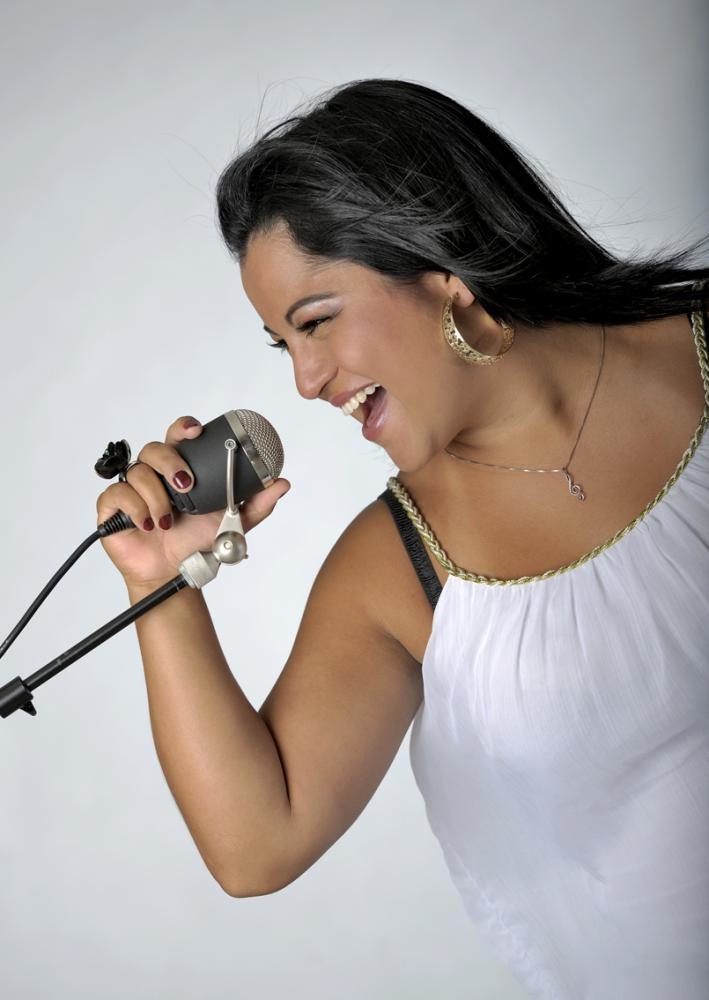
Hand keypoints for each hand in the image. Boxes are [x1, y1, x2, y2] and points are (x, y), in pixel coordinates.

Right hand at [97, 415, 290, 590]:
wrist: (175, 575)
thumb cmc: (197, 543)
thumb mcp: (233, 523)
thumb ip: (256, 503)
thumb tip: (281, 484)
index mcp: (181, 470)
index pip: (178, 436)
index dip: (184, 427)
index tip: (196, 431)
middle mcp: (155, 475)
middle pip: (154, 448)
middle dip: (170, 462)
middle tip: (185, 484)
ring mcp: (133, 490)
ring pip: (137, 472)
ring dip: (156, 496)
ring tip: (168, 520)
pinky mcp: (113, 508)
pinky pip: (117, 494)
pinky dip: (134, 507)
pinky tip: (147, 523)